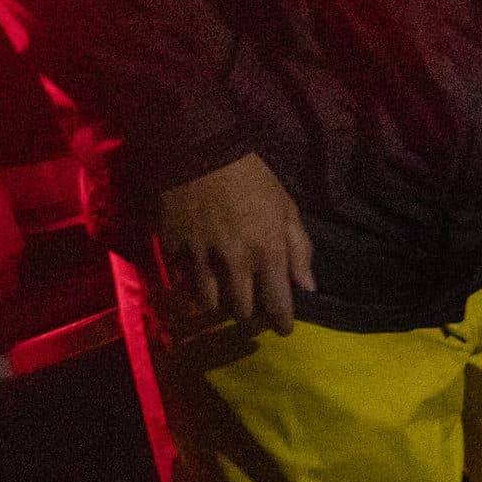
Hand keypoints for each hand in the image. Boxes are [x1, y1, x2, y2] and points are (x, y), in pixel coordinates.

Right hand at [157, 152, 315, 334]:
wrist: (202, 152)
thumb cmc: (252, 179)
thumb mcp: (287, 209)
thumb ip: (299, 250)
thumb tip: (307, 287)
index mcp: (267, 251)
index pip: (277, 303)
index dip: (282, 322)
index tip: (283, 329)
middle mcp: (234, 261)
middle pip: (242, 311)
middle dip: (251, 320)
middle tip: (255, 320)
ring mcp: (201, 258)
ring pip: (209, 304)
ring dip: (221, 308)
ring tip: (227, 305)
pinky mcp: (174, 250)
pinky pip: (182, 285)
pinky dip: (192, 291)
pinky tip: (199, 288)